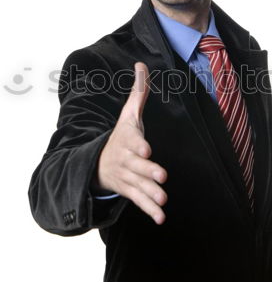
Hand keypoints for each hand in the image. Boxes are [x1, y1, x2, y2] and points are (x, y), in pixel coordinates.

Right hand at [97, 62, 167, 223]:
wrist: (98, 163)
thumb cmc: (120, 135)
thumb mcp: (128, 114)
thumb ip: (138, 93)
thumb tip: (141, 64)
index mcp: (126, 140)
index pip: (132, 142)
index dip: (138, 145)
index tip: (146, 149)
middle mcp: (126, 159)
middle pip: (136, 166)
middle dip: (147, 171)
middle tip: (162, 176)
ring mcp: (127, 176)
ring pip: (138, 186)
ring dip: (150, 194)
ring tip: (163, 200)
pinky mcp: (129, 190)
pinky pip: (139, 201)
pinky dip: (149, 210)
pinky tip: (161, 218)